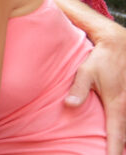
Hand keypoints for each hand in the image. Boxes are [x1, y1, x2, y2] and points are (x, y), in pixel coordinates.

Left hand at [66, 23, 125, 154]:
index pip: (117, 134)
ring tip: (113, 148)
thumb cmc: (101, 59)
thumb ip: (78, 89)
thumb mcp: (86, 72)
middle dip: (119, 148)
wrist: (119, 45)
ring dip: (120, 137)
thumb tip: (68, 105)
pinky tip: (118, 136)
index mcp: (116, 104)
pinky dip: (122, 127)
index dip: (115, 150)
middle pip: (124, 134)